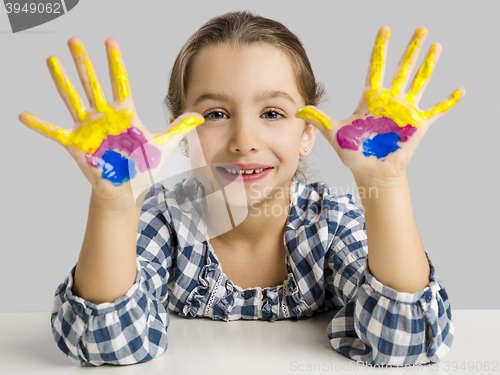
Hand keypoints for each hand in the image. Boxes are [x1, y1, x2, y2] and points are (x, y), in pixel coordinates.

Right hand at [19, 37, 203, 203]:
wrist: (127, 190)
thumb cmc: (142, 167)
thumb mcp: (163, 145)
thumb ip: (179, 128)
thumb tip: (199, 116)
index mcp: (124, 114)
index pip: (118, 82)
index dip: (114, 62)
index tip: (110, 41)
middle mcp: (104, 117)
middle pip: (92, 84)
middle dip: (84, 61)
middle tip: (75, 39)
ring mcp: (88, 129)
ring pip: (72, 98)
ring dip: (62, 80)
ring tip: (52, 60)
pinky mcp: (76, 145)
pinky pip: (54, 133)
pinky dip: (39, 125)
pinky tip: (24, 115)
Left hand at [296, 26, 464, 183]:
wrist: (370, 172)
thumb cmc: (354, 153)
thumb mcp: (335, 133)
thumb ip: (320, 119)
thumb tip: (300, 108)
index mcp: (371, 99)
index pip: (376, 68)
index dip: (380, 49)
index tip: (384, 29)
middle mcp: (390, 101)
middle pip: (402, 68)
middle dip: (410, 48)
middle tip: (420, 28)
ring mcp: (405, 111)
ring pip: (420, 82)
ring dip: (429, 64)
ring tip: (437, 45)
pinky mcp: (417, 125)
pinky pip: (436, 111)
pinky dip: (448, 102)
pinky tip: (460, 90)